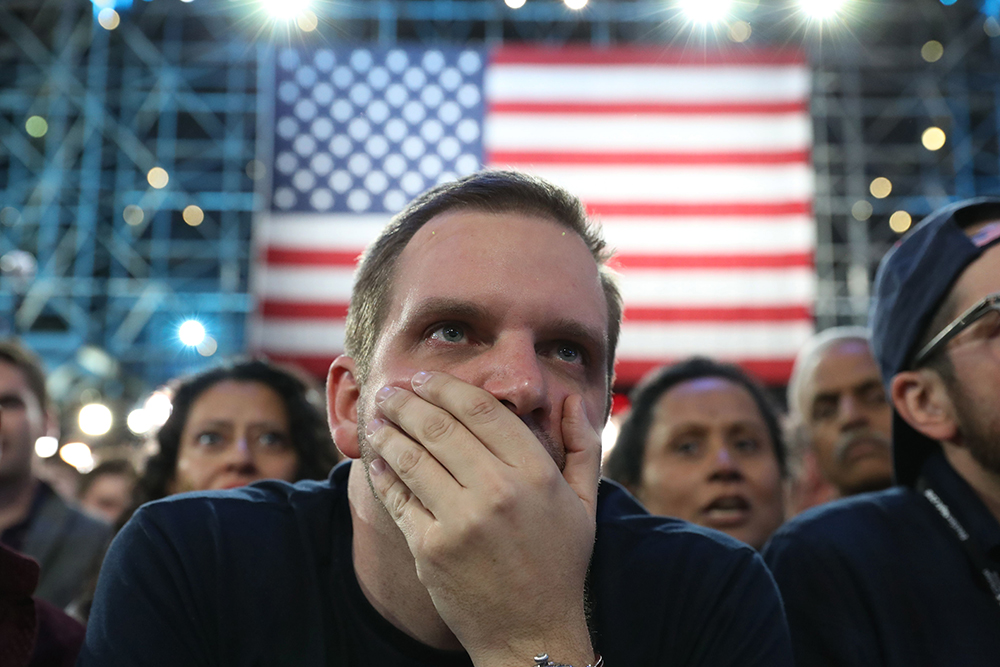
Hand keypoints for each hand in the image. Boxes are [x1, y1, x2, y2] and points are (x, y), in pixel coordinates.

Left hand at [366, 370, 600, 666]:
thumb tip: (568, 400)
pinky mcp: (431, 549)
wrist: (531, 635)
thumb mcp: (585, 504)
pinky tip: (379, 458)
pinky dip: (385, 473)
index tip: (426, 379)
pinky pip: (399, 498)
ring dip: (389, 430)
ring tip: (377, 417)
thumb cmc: (559, 565)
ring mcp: (461, 521)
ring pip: (413, 457)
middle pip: (441, 427)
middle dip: (408, 401)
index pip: (483, 411)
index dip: (448, 388)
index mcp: (537, 475)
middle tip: (390, 389)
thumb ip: (584, 446)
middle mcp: (499, 492)